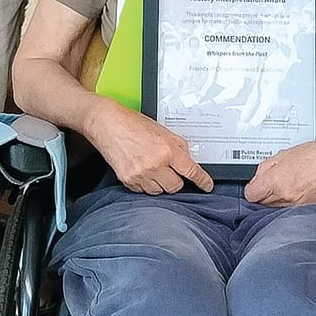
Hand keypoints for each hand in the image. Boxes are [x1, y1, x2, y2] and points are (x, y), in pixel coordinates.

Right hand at [86, 99, 212, 194]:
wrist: (108, 124)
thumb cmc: (133, 124)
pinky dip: (146, 184)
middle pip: (176, 187)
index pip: (191, 171)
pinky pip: (143, 191)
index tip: (207, 186)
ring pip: (160, 191)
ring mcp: (141, 175)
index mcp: (167, 150)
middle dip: (176, 180)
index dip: (202, 180)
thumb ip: (178, 147)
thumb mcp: (163, 131)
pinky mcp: (128, 181)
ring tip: (153, 168)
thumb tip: (189, 162)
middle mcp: (155, 165)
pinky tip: (141, 170)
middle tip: (170, 170)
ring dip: (160, 183)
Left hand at [244, 133, 315, 206]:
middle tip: (272, 184)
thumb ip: (265, 168)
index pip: (251, 195)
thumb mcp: (284, 154)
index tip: (256, 186)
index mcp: (276, 180)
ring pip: (275, 209)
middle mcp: (285, 195)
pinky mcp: (308, 209)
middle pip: (262, 204)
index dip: (252, 189)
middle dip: (264, 195)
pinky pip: (290, 210)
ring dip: (277, 201)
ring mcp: (297, 205)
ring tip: (287, 187)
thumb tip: (257, 179)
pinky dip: (290, 204)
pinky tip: (297, 192)